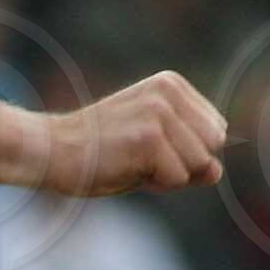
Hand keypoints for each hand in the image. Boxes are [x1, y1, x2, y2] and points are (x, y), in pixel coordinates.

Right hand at [42, 72, 227, 194]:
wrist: (52, 150)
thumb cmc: (102, 152)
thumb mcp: (154, 150)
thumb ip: (191, 158)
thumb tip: (217, 171)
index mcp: (171, 84)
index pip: (216, 130)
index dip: (188, 151)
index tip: (149, 147)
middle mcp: (169, 91)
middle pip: (213, 146)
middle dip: (185, 163)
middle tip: (142, 157)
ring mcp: (159, 113)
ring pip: (199, 164)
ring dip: (170, 175)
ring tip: (133, 161)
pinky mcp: (149, 138)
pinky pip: (178, 178)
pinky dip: (155, 184)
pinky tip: (126, 167)